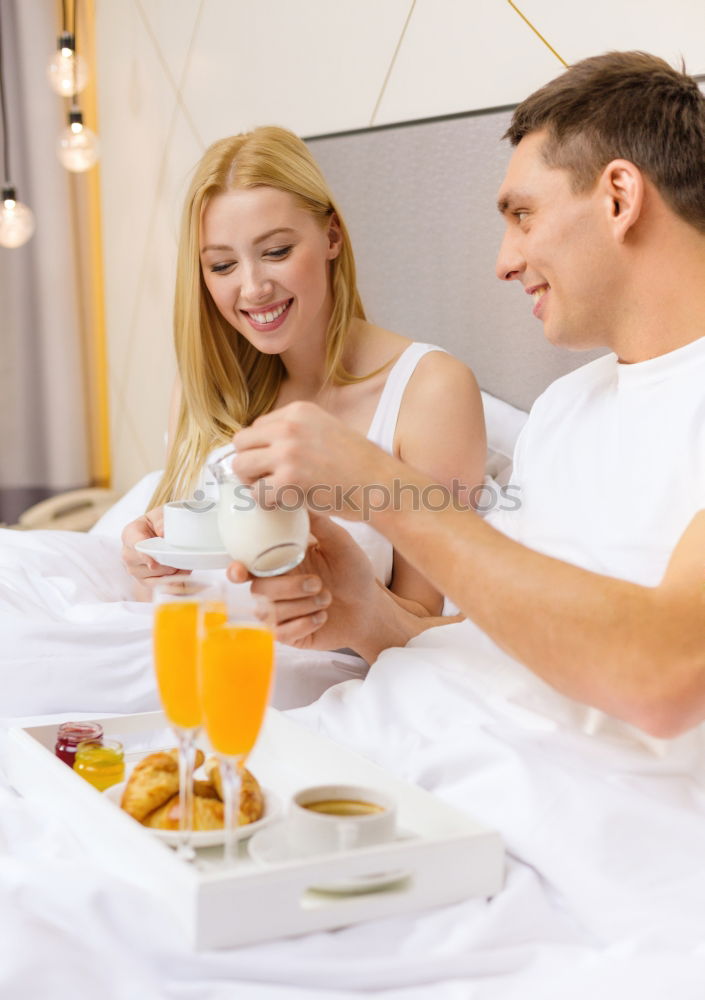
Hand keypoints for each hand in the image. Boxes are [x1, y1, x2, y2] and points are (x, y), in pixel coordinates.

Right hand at [121, 507, 188, 590]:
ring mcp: (133, 569)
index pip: (135, 546)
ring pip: (155, 575)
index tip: (153, 563)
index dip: (144, 556)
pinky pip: (156, 585)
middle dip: (167, 562)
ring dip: (172, 571)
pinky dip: (171, 581)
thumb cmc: (158, 522)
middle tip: (182, 558)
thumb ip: (161, 519)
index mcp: (130, 534)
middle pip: (146, 564)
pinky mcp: (142, 580)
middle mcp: (128, 553)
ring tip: (183, 562)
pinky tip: (181, 573)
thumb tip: (163, 532)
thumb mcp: (160, 514)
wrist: (158, 532)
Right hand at [227, 512, 382, 653]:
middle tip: (318, 584)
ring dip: (301, 606)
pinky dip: (305, 624)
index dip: (237, 570)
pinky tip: (322, 617)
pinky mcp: (289, 634)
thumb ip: (319, 523)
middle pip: (258, 590)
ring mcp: (281, 613)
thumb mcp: (341, 543)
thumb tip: (298, 500)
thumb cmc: (354, 574)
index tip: (239, 571)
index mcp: (281, 563)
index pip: (247, 566)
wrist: (371, 608)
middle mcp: (276, 588)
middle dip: (288, 587)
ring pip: (268, 613)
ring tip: (326, 599)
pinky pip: (281, 633)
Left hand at [231, 402, 395, 521]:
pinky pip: (256, 494)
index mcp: (299, 410)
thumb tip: (265, 445)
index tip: (277, 464)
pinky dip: (267, 504)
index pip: (257, 427)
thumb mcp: (328, 429)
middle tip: (268, 480)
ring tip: (275, 492)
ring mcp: (287, 453)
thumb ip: (298, 431)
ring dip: (253, 483)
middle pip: (241, 443)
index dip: (262, 449)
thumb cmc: (359, 465)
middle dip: (250, 464)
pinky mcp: (288, 481)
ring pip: (241, 467)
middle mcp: (290, 426)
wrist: (381, 486)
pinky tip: (286, 504)